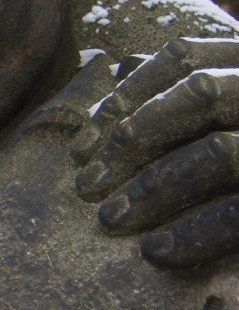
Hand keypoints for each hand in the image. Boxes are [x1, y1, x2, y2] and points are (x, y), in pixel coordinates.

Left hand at [73, 36, 238, 266]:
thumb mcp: (238, 101)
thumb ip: (201, 80)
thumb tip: (122, 68)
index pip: (186, 56)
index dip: (127, 95)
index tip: (85, 142)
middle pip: (199, 96)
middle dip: (132, 139)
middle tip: (86, 185)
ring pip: (220, 152)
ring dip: (155, 188)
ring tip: (110, 220)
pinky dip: (198, 232)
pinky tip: (156, 253)